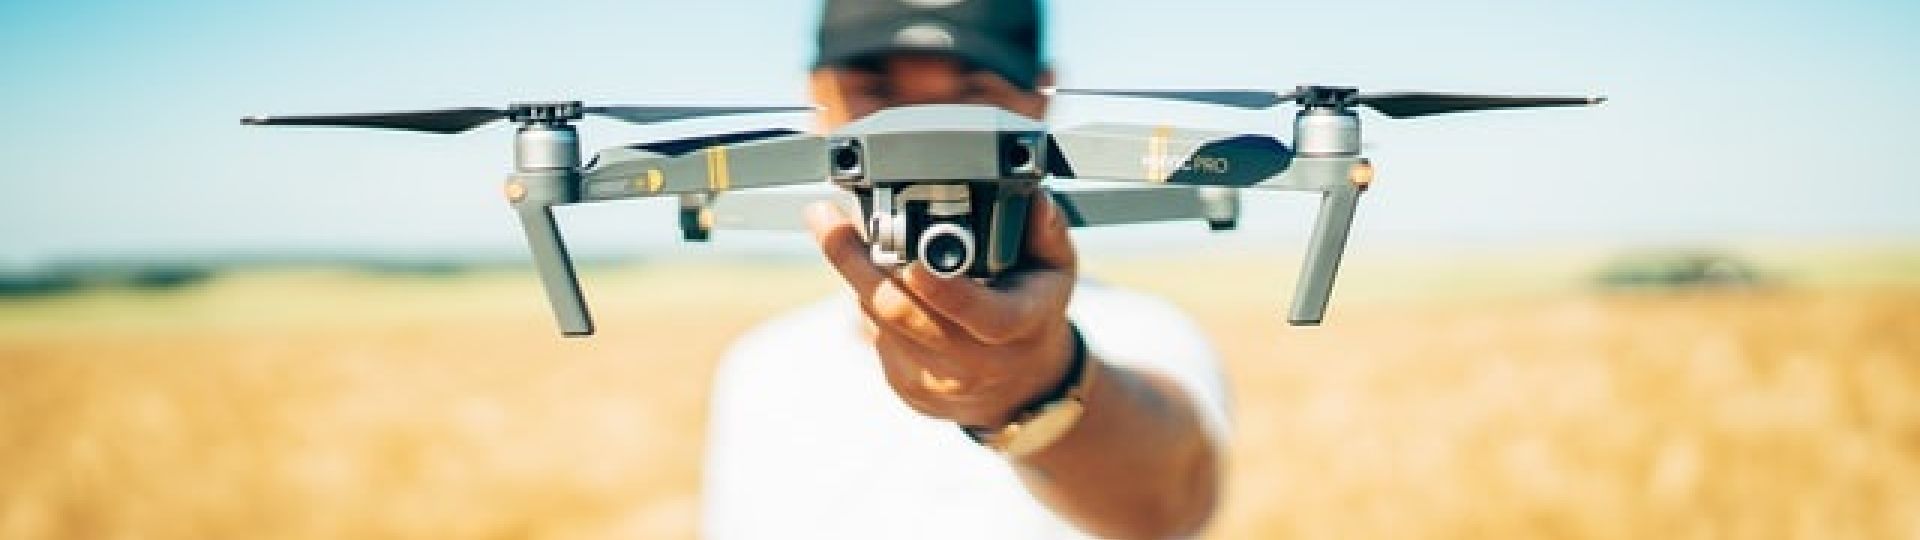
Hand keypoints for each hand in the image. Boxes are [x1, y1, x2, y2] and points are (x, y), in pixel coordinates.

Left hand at [806, 192, 1076, 426]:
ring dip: (856, 272)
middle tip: (825, 217)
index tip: (908, 259)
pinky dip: (868, 300)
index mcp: (1016, 328)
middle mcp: (973, 362)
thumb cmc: (1034, 317)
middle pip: (900, 311)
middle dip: (855, 261)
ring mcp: (935, 381)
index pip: (978, 312)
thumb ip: (1046, 232)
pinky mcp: (905, 388)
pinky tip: (875, 277)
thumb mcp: (1055, 272)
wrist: (1021, 389)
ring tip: (840, 231)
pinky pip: (873, 335)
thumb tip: (1033, 200)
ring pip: (877, 319)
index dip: (941, 288)